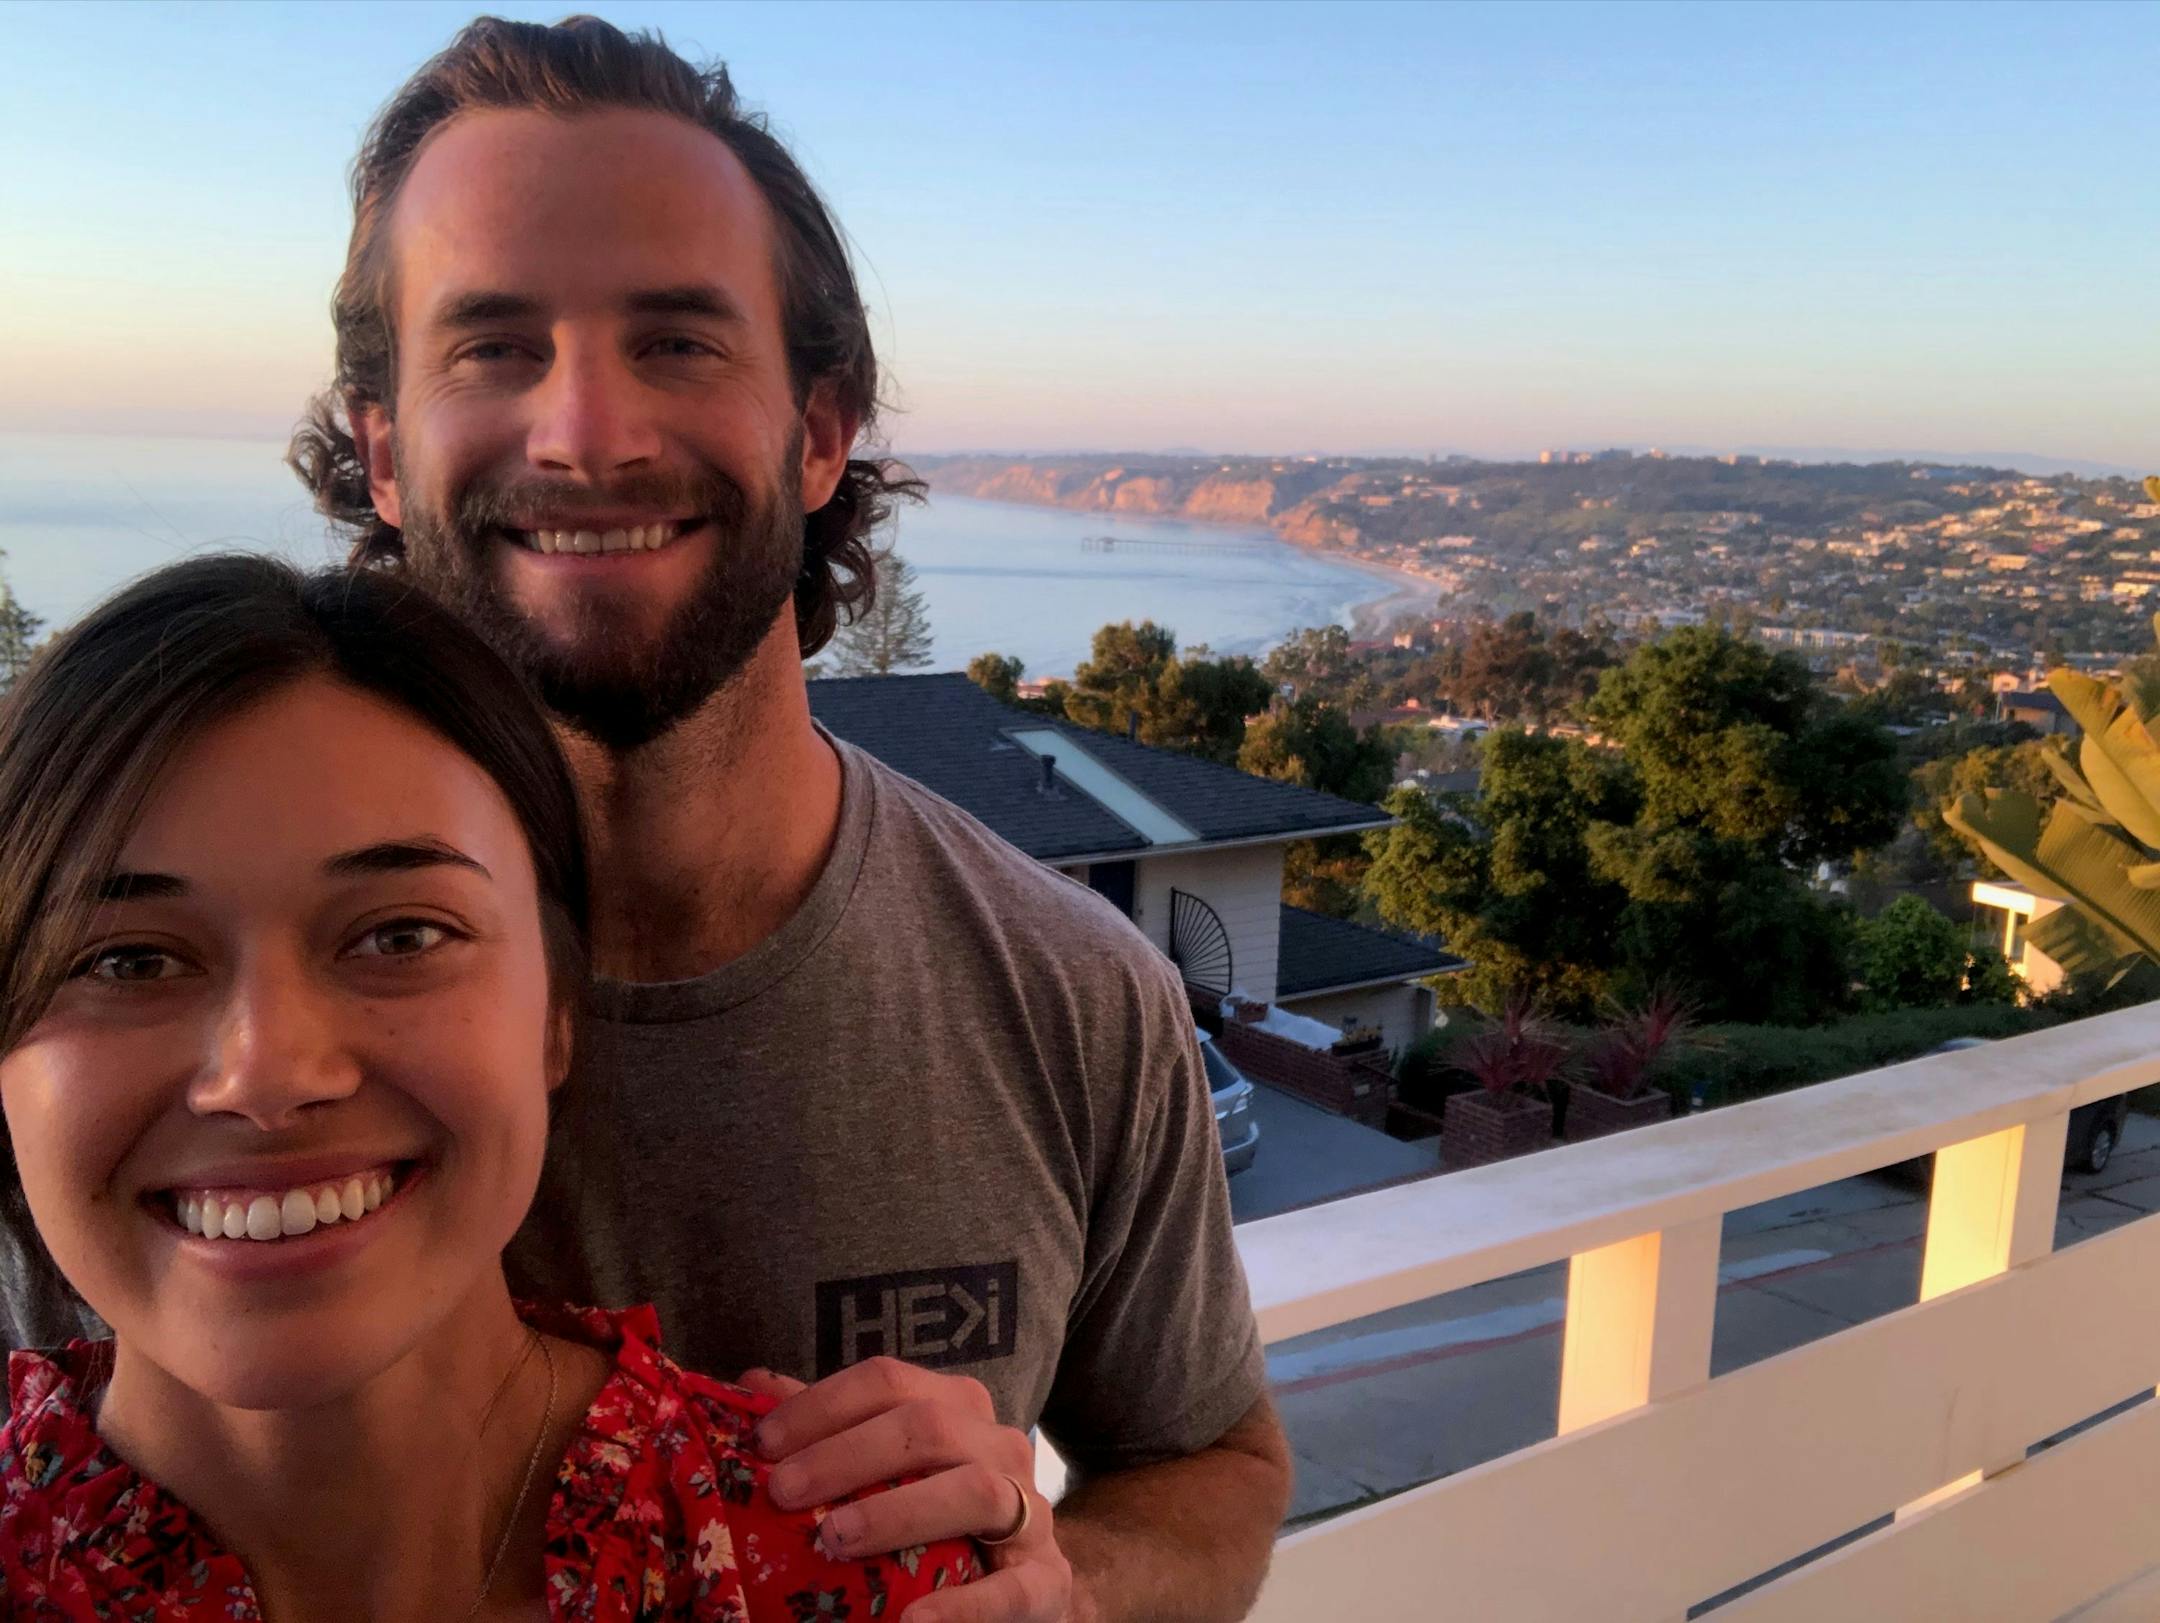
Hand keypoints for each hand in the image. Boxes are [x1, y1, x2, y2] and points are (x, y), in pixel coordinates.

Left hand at [744, 1358, 1074, 1621]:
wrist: (1026, 1582)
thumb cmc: (939, 1516)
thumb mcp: (889, 1467)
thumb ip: (830, 1430)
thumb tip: (753, 1385)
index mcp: (958, 1407)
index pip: (889, 1380)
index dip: (823, 1404)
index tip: (763, 1442)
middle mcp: (999, 1445)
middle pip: (927, 1426)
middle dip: (847, 1454)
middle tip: (783, 1491)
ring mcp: (1029, 1511)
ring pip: (975, 1490)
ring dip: (899, 1512)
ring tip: (835, 1539)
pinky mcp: (1046, 1580)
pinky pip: (1012, 1590)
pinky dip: (964, 1607)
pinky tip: (914, 1622)